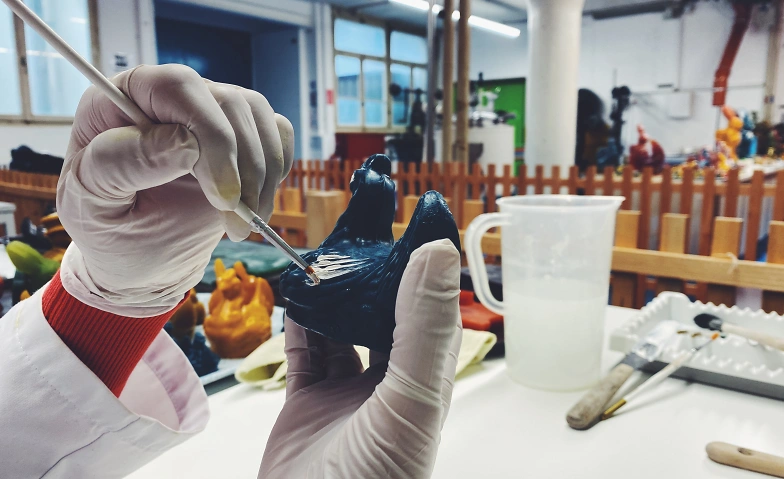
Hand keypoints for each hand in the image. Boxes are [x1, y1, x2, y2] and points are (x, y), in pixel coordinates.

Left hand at [57, 65, 293, 315]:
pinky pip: (277, 133)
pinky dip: (276, 171)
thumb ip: (120, 165)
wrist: (140, 258)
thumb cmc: (108, 229)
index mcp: (123, 100)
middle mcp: (170, 98)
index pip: (178, 88)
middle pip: (228, 102)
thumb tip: (183, 140)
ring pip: (258, 116)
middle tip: (235, 222)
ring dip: (262, 175)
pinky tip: (254, 205)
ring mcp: (210, 113)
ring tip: (242, 223)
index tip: (222, 197)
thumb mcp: (92, 204)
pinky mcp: (242, 136)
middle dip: (242, 167)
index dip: (210, 136)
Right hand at [260, 239, 461, 478]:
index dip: (421, 268)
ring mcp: (347, 394)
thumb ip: (423, 327)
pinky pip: (305, 352)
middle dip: (371, 276)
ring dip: (333, 297)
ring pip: (341, 329)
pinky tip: (297, 298)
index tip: (409, 222)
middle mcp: (389, 384)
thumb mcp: (410, 399)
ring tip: (323, 260)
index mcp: (425, 381)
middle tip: (357, 232)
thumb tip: (436, 253)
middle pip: (383, 315)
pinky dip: (299, 324)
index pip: (429, 311)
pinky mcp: (307, 403)